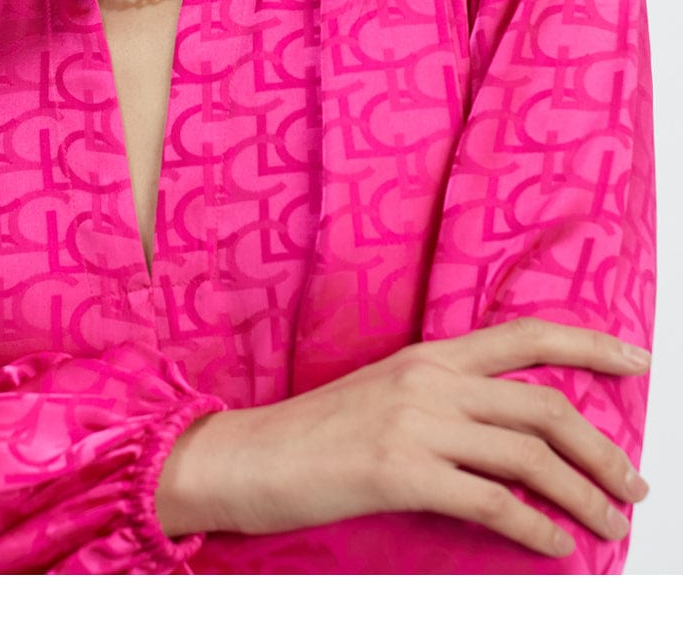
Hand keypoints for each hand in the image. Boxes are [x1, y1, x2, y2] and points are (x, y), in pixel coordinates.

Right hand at [186, 318, 650, 557]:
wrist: (246, 457)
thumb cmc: (314, 435)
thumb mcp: (386, 395)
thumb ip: (445, 400)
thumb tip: (512, 433)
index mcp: (430, 355)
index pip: (526, 336)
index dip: (590, 345)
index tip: (636, 360)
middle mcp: (430, 378)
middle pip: (544, 406)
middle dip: (602, 450)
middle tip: (633, 487)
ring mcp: (415, 422)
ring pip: (529, 455)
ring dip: (583, 496)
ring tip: (608, 526)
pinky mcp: (400, 470)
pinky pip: (491, 501)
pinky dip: (535, 529)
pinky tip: (554, 548)